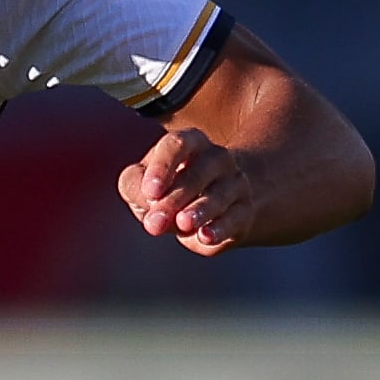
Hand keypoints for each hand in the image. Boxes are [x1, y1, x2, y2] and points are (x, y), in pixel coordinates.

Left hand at [119, 125, 252, 255]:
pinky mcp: (244, 211)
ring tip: (182, 224)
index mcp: (190, 143)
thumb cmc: (170, 188)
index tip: (149, 191)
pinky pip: (235, 218)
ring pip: (219, 195)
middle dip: (175, 198)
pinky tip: (205, 237)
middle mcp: (216, 159)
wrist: (218, 202)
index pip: (177, 145)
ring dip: (200, 210)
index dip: (163, 166)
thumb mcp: (145, 183)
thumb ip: (134, 187)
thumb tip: (143, 202)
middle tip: (154, 223)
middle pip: (198, 173)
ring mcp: (234, 183)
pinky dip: (220, 228)